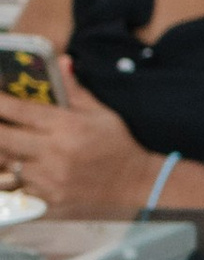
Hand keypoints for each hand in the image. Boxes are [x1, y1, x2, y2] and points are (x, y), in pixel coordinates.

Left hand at [0, 78, 153, 219]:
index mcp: (68, 126)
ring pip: (8, 163)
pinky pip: (22, 183)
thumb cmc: (116, 143)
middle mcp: (56, 152)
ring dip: (7, 151)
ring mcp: (51, 177)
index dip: (0, 102)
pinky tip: (32, 165)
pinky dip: (20, 173)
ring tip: (16, 142)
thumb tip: (61, 62)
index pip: (20, 110)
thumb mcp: (99, 112)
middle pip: (3, 138)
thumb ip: (74, 89)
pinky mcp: (50, 197)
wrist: (134, 182)